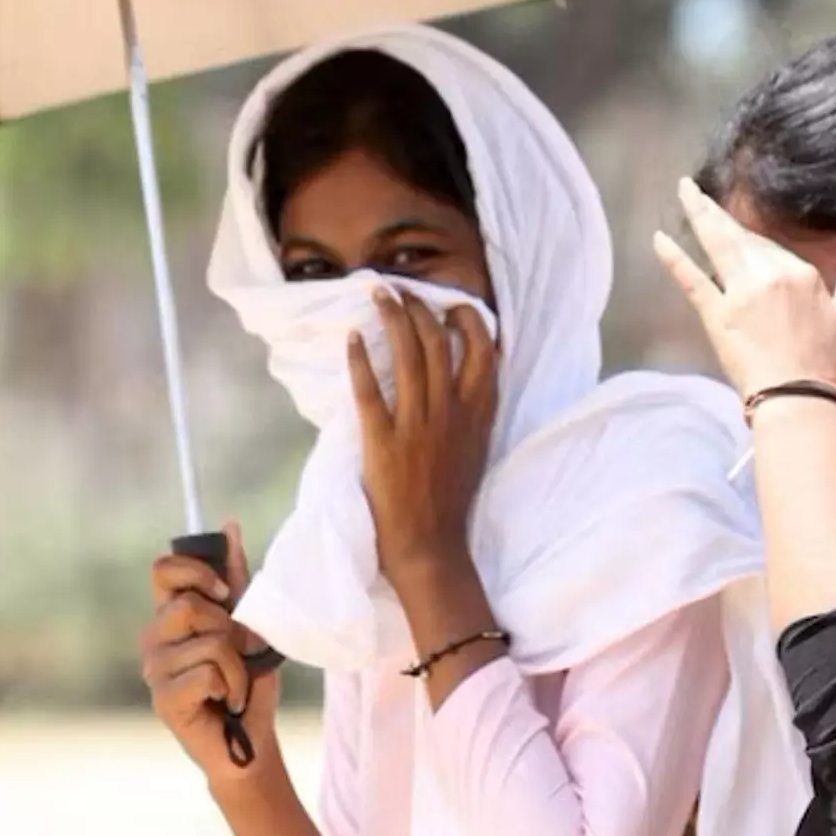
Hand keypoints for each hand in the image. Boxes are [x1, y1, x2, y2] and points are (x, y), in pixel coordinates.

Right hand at [140, 522, 280, 785]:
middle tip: (234, 654)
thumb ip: (234, 578)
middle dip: (227, 628)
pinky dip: (231, 685)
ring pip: (209, 642)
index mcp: (170, 615)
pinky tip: (223, 701)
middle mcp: (154, 638)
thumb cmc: (247, 680)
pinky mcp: (163, 699)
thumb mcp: (247, 622)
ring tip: (232, 684)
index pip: (162, 569)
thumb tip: (229, 525)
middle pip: (188, 605)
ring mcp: (154, 670)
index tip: (222, 594)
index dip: (195, 571)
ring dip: (237, 665)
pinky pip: (209, 672)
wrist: (249, 738)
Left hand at [350, 289, 498, 584]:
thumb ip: (473, 409)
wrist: (429, 546)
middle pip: (439, 342)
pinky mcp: (384, 441)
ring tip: (378, 294)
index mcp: (478, 412)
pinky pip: (370, 392)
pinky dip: (360, 361)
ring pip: (408, 356)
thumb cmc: (450, 499)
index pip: (483, 349)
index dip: (467, 318)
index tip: (449, 303)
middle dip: (419, 307)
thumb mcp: (476, 446)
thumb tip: (461, 375)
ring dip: (393, 318)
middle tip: (401, 290)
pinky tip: (352, 339)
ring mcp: (418, 424)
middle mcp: (451, 411)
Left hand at [654, 178, 835, 396]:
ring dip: (698, 214)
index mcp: (800, 273)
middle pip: (739, 236)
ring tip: (683, 191)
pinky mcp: (716, 315)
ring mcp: (739, 293)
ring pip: (716, 244)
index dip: (754, 244)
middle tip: (691, 189)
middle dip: (715, 212)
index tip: (741, 238)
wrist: (799, 397)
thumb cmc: (827, 362)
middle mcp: (768, 275)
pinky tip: (659, 238)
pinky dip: (674, 258)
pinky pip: (692, 279)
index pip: (770, 247)